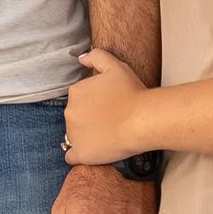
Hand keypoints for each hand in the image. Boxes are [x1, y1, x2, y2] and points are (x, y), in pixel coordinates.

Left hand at [61, 45, 151, 170]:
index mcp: (76, 92)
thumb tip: (80, 58)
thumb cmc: (132, 93)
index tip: (109, 107)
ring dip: (87, 136)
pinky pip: (72, 156)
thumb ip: (96, 57)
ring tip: (108, 136)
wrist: (142, 120)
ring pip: (74, 136)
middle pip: (76, 117)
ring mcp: (73, 134)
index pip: (80, 100)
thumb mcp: (116, 66)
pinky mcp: (81, 154)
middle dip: (89, 120)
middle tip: (110, 121)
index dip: (94, 104)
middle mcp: (69, 112)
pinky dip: (81, 154)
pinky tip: (94, 151)